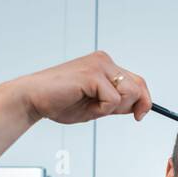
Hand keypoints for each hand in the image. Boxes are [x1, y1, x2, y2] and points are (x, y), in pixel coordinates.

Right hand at [11, 50, 151, 125]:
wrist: (33, 99)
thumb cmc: (60, 101)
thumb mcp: (97, 105)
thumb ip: (117, 103)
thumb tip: (139, 107)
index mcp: (105, 65)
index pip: (137, 81)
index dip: (144, 100)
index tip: (140, 116)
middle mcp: (104, 61)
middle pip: (138, 87)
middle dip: (129, 106)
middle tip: (105, 111)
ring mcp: (99, 65)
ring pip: (129, 93)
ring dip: (113, 108)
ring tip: (92, 106)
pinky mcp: (92, 74)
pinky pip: (114, 100)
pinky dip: (103, 109)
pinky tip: (87, 104)